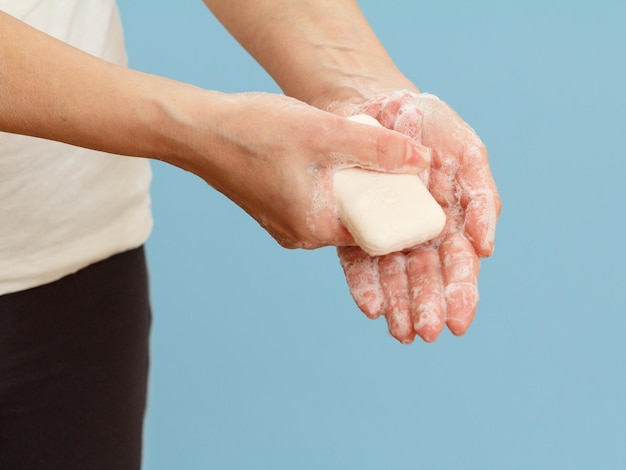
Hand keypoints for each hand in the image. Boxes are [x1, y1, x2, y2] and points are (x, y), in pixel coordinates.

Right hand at [178, 91, 430, 249]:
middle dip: (376, 193)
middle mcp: (300, 236)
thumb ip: (376, 149)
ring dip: (352, 186)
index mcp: (315, 229)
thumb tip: (422, 160)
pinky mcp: (275, 211)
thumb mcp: (325, 134)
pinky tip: (328, 157)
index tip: (413, 185)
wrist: (197, 131)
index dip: (398, 207)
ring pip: (336, 210)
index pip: (375, 231)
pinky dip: (329, 184)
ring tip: (358, 153)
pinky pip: (316, 203)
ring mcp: (285, 225)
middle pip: (356, 221)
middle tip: (389, 162)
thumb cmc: (254, 132)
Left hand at [335, 91, 500, 342]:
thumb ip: (480, 195)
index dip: (461, 294)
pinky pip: (358, 262)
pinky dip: (364, 285)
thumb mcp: (466, 153)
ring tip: (401, 331)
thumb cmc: (428, 126)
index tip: (458, 322)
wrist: (378, 106)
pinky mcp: (354, 230)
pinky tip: (371, 307)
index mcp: (451, 220)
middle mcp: (419, 234)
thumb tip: (486, 247)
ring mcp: (385, 233)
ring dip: (399, 305)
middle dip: (427, 306)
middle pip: (426, 278)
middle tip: (425, 332)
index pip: (460, 265)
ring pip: (393, 277)